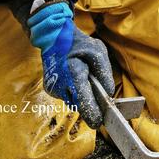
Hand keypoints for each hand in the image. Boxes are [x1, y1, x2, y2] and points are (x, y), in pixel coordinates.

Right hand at [27, 0, 114, 128]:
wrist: (53, 37)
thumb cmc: (78, 43)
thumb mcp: (97, 51)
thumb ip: (104, 73)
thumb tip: (109, 92)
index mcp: (73, 74)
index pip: (83, 100)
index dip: (92, 112)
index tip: (98, 122)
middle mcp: (60, 84)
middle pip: (79, 104)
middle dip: (89, 104)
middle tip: (99, 100)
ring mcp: (53, 88)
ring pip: (73, 101)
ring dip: (81, 96)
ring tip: (84, 79)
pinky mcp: (50, 89)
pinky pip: (66, 96)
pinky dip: (73, 91)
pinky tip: (75, 78)